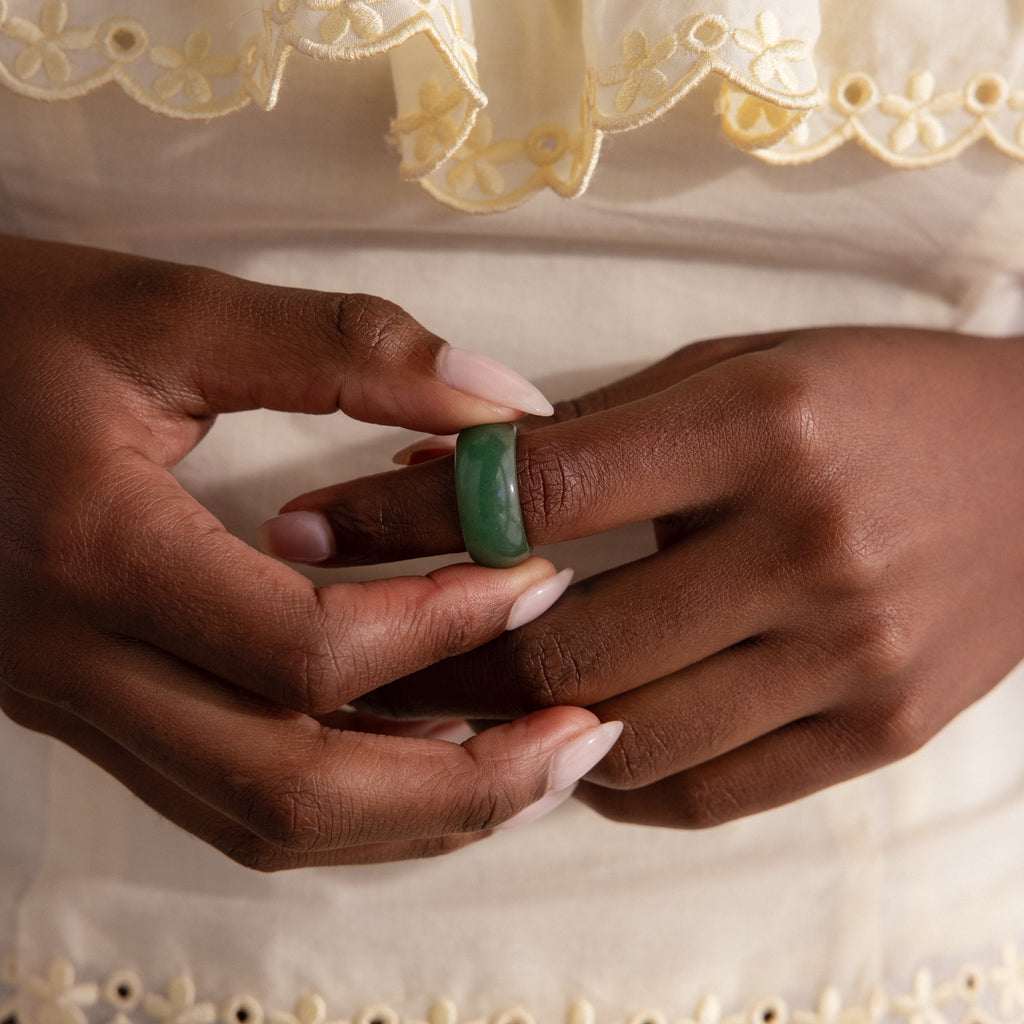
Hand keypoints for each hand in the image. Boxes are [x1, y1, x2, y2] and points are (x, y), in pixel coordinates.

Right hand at [0, 234, 616, 867]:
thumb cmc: (1, 330)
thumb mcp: (170, 310)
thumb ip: (346, 348)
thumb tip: (506, 407)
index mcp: (96, 556)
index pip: (305, 651)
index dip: (445, 623)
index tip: (537, 578)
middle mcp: (77, 667)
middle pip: (290, 792)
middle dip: (459, 786)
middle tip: (582, 740)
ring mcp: (75, 708)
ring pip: (261, 820)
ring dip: (411, 815)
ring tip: (531, 772)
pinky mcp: (88, 709)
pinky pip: (228, 796)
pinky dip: (345, 797)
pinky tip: (423, 754)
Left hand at [262, 327, 1023, 826]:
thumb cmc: (869, 398)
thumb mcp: (737, 371)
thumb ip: (593, 432)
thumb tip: (436, 474)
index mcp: (760, 428)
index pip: (541, 489)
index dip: (408, 518)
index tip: (315, 530)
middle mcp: (806, 548)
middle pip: (571, 646)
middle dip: (437, 661)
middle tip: (354, 659)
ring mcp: (850, 655)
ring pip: (632, 737)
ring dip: (519, 733)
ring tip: (449, 712)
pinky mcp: (880, 730)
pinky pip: (712, 792)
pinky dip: (620, 783)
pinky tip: (574, 750)